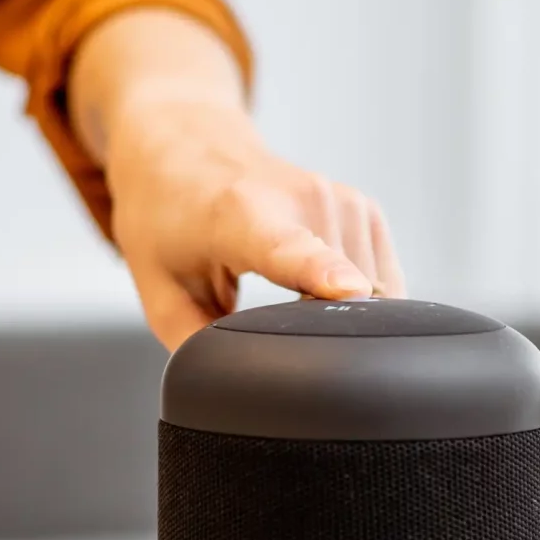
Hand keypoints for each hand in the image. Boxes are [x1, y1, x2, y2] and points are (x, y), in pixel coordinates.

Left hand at [104, 98, 404, 348]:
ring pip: (370, 296)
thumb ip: (195, 345)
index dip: (323, 274)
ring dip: (338, 316)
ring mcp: (341, 199)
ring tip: (282, 295)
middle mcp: (302, 198)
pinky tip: (312, 287)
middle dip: (317, 335)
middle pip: (339, 299)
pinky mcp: (364, 208)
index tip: (348, 291)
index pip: (292, 249)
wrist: (186, 144)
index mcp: (243, 217)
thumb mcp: (158, 288)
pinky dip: (355, 298)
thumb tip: (235, 395)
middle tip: (265, 322)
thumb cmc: (166, 215)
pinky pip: (381, 281)